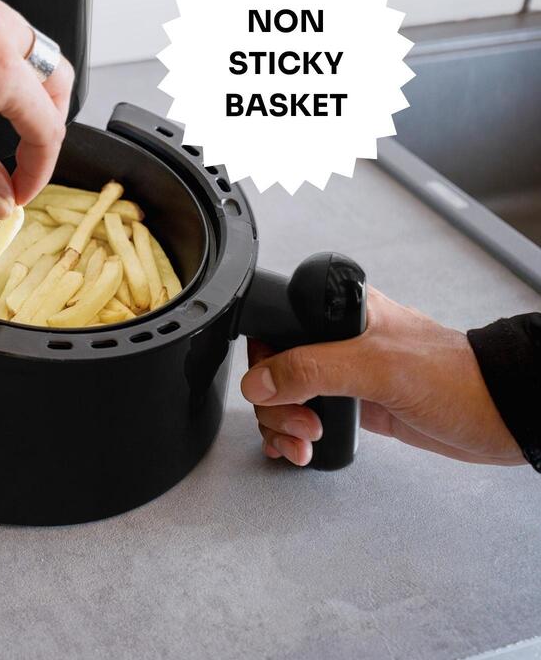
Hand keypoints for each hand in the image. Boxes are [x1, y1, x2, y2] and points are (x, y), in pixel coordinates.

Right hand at [241, 288, 523, 467]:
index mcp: (339, 312)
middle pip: (273, 368)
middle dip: (275, 404)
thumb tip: (260, 381)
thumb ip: (313, 369)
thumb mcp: (377, 367)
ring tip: (304, 442)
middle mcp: (336, 341)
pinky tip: (298, 447)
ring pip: (284, 397)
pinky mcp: (354, 405)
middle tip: (301, 424)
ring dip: (282, 425)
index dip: (263, 360)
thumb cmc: (456, 378)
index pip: (276, 326)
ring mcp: (344, 375)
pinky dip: (293, 435)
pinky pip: (305, 417)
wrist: (500, 418)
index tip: (270, 389)